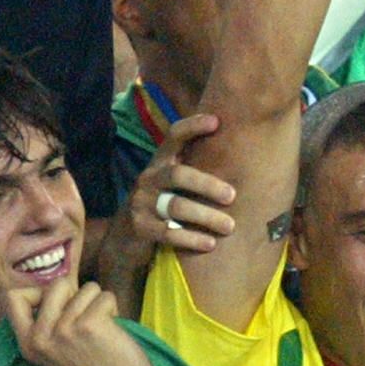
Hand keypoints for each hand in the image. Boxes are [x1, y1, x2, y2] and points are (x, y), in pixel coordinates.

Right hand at [6, 279, 153, 365]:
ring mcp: (63, 330)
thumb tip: (52, 286)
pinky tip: (112, 329)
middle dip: (77, 293)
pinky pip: (104, 296)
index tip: (59, 306)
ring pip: (86, 288)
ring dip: (98, 303)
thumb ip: (46, 321)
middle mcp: (40, 337)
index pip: (14, 297)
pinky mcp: (88, 324)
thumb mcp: (55, 349)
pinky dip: (113, 307)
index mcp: (28, 343)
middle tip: (85, 316)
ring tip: (101, 326)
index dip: (39, 292)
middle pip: (56, 284)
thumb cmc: (92, 363)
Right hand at [129, 112, 237, 254]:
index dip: (192, 126)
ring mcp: (141, 203)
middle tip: (232, 196)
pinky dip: (192, 238)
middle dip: (207, 185)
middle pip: (178, 175)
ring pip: (176, 206)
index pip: (174, 136)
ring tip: (230, 226)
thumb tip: (240, 153)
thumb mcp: (172, 182)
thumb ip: (194, 167)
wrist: (124, 236)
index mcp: (161, 162)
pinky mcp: (139, 227)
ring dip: (206, 216)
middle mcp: (149, 178)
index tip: (216, 121)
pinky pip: (168, 232)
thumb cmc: (161, 202)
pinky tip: (210, 243)